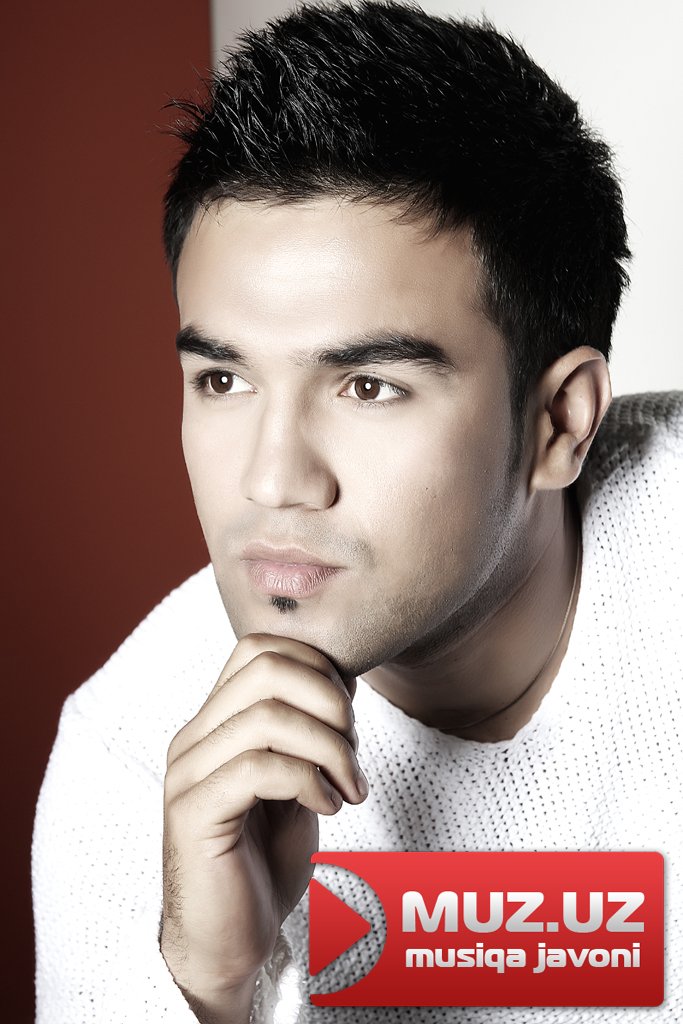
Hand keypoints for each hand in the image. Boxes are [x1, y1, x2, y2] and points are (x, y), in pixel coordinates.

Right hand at [160, 633, 366, 1022]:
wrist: (228, 942)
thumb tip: (342, 680)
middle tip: (353, 752)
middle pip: (266, 667)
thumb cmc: (265, 861)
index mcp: (216, 720)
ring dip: (329, 748)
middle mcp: (194, 736)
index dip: (319, 667)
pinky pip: (257, 769)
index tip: (349, 717)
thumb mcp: (296, 780)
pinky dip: (308, 782)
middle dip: (330, 701)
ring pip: (266, 716)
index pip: (261, 647)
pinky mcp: (192, 813)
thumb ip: (306, 730)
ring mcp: (188, 772)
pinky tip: (327, 810)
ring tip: (349, 787)